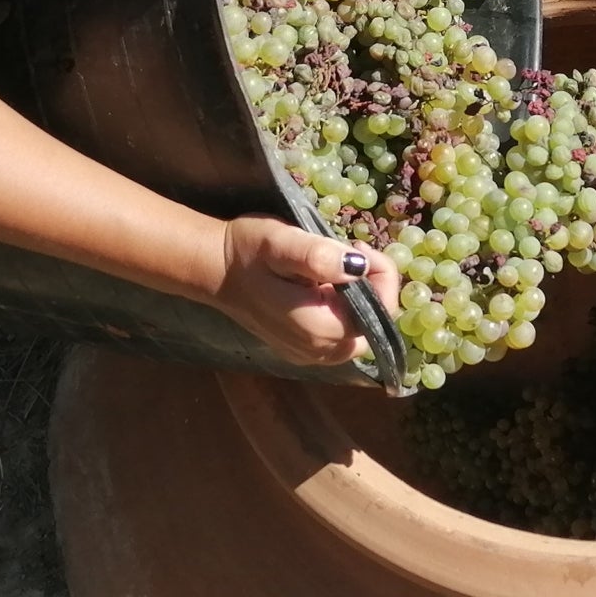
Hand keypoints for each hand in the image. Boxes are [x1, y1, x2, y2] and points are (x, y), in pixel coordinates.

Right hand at [209, 217, 401, 367]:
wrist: (213, 268)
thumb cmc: (246, 251)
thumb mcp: (281, 242)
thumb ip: (317, 256)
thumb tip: (357, 266)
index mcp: (318, 329)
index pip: (380, 313)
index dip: (381, 277)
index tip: (357, 246)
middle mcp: (318, 351)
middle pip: (374, 326)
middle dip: (373, 288)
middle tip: (347, 254)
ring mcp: (310, 354)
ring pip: (359, 332)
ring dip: (359, 298)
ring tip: (335, 267)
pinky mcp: (303, 349)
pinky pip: (341, 336)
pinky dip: (344, 309)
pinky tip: (323, 285)